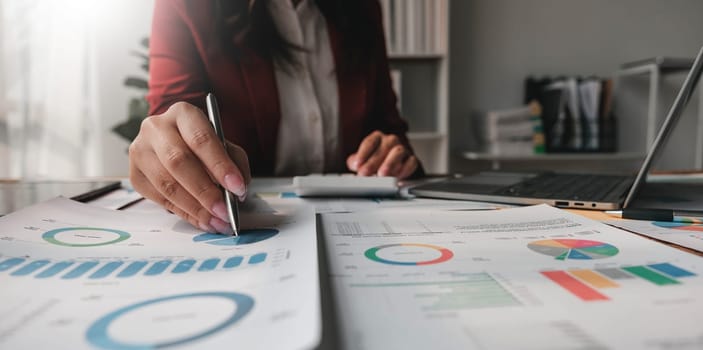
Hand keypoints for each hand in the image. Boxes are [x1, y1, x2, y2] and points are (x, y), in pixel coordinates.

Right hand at [129, 101, 250, 233]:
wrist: (174, 144)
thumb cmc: (203, 145)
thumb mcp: (225, 146)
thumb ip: (235, 164)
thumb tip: (236, 192)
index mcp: (182, 114)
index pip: (200, 139)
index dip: (220, 165)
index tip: (237, 187)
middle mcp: (156, 128)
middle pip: (178, 162)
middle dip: (205, 191)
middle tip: (225, 211)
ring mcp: (140, 151)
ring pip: (167, 185)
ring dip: (195, 208)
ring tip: (217, 221)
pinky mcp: (135, 175)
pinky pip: (160, 199)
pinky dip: (184, 213)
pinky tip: (201, 220)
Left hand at [346, 130, 417, 178]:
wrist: (391, 167)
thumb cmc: (375, 162)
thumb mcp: (361, 160)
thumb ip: (355, 161)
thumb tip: (353, 164)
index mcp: (377, 137)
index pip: (370, 142)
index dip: (363, 153)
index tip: (357, 164)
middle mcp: (391, 141)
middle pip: (384, 147)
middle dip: (373, 161)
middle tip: (365, 173)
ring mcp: (402, 149)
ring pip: (398, 152)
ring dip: (389, 163)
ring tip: (381, 174)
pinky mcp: (411, 160)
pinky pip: (411, 162)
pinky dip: (405, 169)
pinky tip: (397, 176)